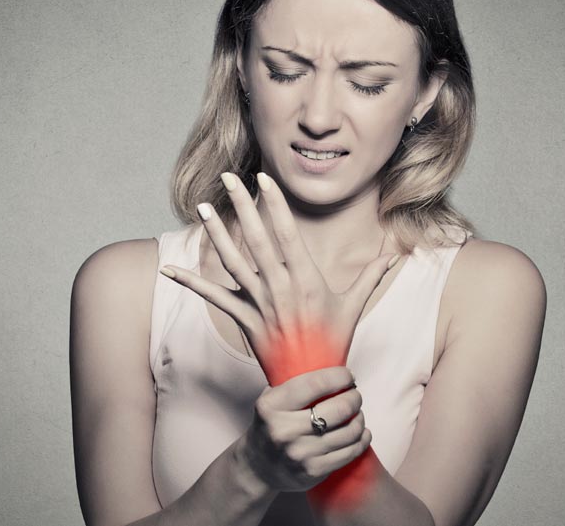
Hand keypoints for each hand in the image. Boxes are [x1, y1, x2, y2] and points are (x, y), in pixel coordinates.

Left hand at [161, 171, 397, 383]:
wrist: (311, 385)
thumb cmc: (333, 344)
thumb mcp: (353, 308)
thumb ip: (370, 277)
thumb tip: (394, 255)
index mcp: (307, 279)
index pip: (288, 233)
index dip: (274, 205)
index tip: (263, 180)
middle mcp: (281, 287)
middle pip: (257, 239)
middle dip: (242, 206)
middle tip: (229, 178)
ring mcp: (260, 304)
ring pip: (233, 262)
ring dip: (216, 234)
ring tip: (204, 207)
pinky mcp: (244, 321)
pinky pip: (214, 298)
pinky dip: (191, 283)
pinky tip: (170, 270)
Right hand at [237, 366, 371, 492]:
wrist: (257, 466)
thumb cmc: (271, 424)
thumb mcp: (271, 399)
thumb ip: (294, 382)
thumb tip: (329, 363)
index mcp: (272, 406)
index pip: (316, 384)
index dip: (339, 377)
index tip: (348, 376)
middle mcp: (284, 430)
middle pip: (339, 408)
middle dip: (354, 398)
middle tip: (354, 395)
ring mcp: (300, 453)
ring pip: (349, 431)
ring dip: (359, 418)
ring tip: (357, 413)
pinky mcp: (313, 471)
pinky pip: (349, 452)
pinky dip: (362, 439)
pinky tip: (362, 432)